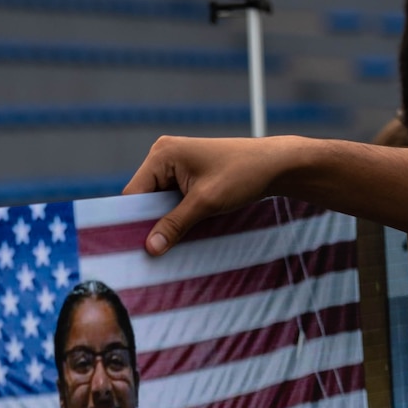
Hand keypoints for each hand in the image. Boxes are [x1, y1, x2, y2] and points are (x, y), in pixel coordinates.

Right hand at [123, 135, 301, 255]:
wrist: (274, 165)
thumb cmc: (242, 175)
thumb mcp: (206, 203)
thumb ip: (175, 224)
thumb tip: (150, 247)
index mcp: (162, 154)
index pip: (133, 193)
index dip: (132, 221)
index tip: (134, 248)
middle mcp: (164, 155)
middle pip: (144, 198)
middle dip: (149, 223)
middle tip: (152, 252)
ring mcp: (175, 165)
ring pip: (158, 202)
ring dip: (165, 221)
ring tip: (169, 244)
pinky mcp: (187, 175)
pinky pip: (172, 200)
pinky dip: (176, 216)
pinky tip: (181, 233)